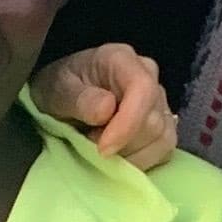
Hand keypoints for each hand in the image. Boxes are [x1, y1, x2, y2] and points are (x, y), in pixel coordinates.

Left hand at [30, 41, 176, 173]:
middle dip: (122, 144)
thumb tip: (106, 109)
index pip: (142, 89)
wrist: (63, 96)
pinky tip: (118, 156)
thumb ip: (79, 99)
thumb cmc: (59, 89)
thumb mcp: (57, 91)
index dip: (128, 124)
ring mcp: (159, 100)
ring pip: (162, 139)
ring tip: (101, 147)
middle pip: (153, 121)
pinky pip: (164, 150)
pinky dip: (140, 161)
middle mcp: (148, 75)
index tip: (103, 149)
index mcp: (121, 59)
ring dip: (130, 156)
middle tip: (90, 143)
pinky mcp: (163, 124)